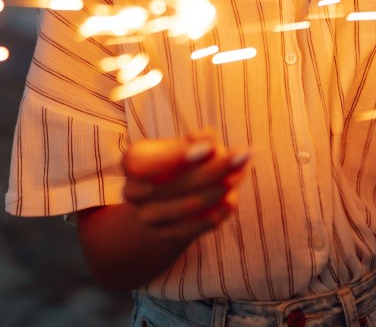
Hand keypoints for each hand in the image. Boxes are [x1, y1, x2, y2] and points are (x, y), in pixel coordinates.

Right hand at [122, 129, 250, 242]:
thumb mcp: (182, 145)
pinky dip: (214, 214)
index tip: (211, 146)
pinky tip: (232, 200)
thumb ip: (197, 140)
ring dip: (218, 190)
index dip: (176, 157)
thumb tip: (210, 140)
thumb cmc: (177, 162)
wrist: (164, 199)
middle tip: (243, 155)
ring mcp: (148, 217)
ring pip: (186, 207)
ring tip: (242, 173)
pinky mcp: (165, 235)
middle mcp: (133, 192)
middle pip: (175, 186)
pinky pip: (192, 228)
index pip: (145, 164)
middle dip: (214, 170)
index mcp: (132, 163)